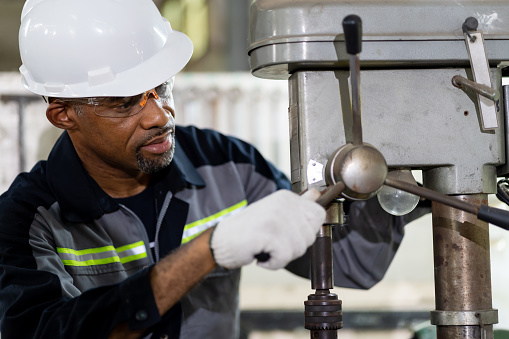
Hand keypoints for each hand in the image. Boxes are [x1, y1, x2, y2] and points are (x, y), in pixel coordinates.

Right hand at [210, 189, 325, 269]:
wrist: (221, 241)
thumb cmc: (249, 231)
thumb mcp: (275, 213)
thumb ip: (297, 206)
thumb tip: (317, 195)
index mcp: (287, 197)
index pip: (318, 214)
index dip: (307, 231)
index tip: (288, 234)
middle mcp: (284, 202)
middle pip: (310, 236)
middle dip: (293, 247)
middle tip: (272, 242)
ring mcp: (276, 216)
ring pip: (299, 248)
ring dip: (281, 256)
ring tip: (265, 247)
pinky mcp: (269, 232)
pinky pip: (284, 257)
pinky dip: (272, 263)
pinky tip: (260, 254)